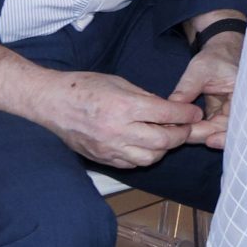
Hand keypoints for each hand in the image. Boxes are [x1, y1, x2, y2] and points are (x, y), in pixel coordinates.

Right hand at [33, 71, 202, 169]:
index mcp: (124, 107)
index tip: (195, 113)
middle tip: (186, 128)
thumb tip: (166, 108)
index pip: (166, 114)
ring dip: (163, 149)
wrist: (51, 103)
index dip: (186, 114)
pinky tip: (146, 146)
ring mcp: (109, 147)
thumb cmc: (84, 87)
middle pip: (163, 141)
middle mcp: (118, 130)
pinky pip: (131, 164)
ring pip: (149, 158)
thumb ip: (144, 97)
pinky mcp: (102, 158)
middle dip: (181, 135)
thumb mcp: (119, 82)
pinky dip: (143, 156)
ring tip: (166, 138)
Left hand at [168, 26, 242, 147]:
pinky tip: (180, 129)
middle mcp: (241, 108)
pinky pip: (208, 128)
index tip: (209, 141)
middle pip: (226, 131)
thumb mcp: (200, 69)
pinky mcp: (218, 115)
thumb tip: (171, 107)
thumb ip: (187, 88)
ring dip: (197, 134)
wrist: (218, 53)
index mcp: (245, 96)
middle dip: (205, 136)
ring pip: (216, 132)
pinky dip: (195, 128)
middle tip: (182, 136)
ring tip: (177, 132)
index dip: (225, 135)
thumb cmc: (215, 58)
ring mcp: (229, 113)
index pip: (238, 123)